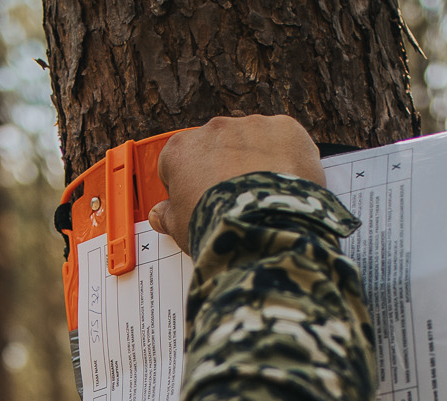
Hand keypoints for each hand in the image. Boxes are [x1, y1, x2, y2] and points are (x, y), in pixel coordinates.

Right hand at [145, 114, 325, 252]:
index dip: (192, 186)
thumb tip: (158, 215)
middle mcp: (214, 129)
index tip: (203, 204)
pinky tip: (288, 186)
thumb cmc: (215, 227)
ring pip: (255, 143)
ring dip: (259, 164)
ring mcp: (251, 126)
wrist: (260, 226)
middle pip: (219, 149)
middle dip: (227, 172)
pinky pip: (286, 142)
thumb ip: (167, 216)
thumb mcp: (180, 228)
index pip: (181, 162)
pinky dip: (288, 160)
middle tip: (238, 204)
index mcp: (181, 149)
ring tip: (266, 199)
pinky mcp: (285, 128)